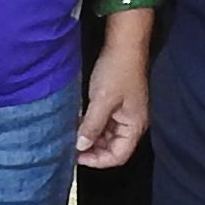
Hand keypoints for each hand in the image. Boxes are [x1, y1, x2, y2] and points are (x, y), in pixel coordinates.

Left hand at [76, 16, 153, 165]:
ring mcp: (123, 114)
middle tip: (70, 147)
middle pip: (112, 148)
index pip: (118, 156)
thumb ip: (92, 125)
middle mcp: (131, 124)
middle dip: (92, 149)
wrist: (124, 44)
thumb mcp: (102, 101)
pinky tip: (76, 122)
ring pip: (105, 136)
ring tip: (71, 135)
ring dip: (89, 137)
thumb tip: (80, 146)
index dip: (98, 160)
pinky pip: (103, 123)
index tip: (77, 157)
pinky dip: (90, 126)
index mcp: (134, 126)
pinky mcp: (115, 105)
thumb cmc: (117, 71)